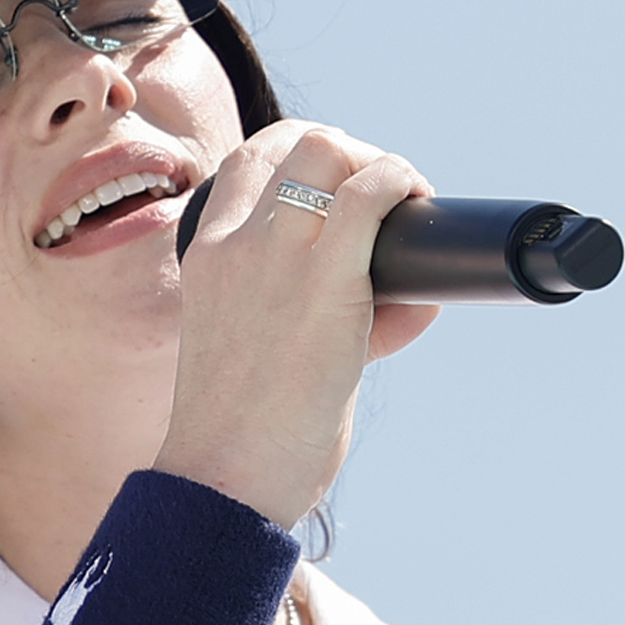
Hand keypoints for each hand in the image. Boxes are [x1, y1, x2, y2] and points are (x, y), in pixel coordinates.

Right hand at [155, 119, 442, 524]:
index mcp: (207, 256)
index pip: (250, 160)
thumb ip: (321, 313)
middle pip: (298, 142)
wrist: (221, 481)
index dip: (305, 155)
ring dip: (379, 166)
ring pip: (329, 150)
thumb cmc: (244, 434)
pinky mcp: (323, 283)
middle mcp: (234, 244)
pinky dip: (402, 185)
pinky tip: (417, 213)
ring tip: (405, 206)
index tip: (341, 190)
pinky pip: (369, 194)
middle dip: (354, 154)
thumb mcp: (257, 351)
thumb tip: (411, 300)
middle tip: (384, 202)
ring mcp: (272, 257)